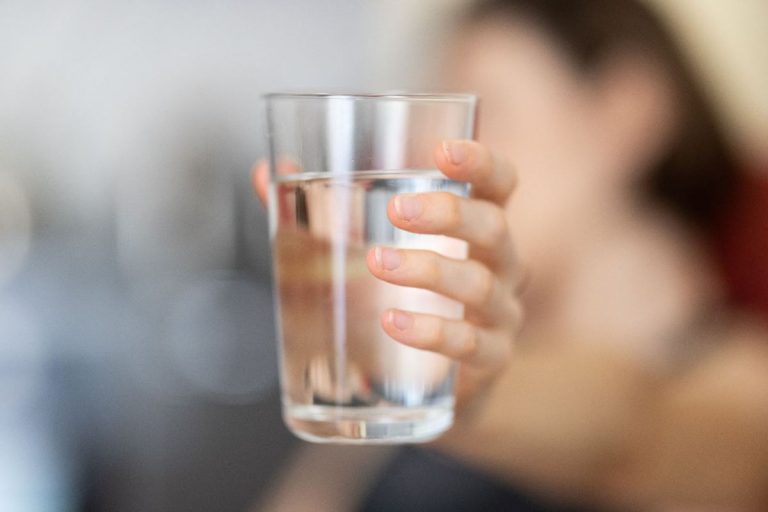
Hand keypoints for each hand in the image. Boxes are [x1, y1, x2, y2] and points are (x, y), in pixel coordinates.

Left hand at [252, 140, 523, 413]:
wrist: (427, 383)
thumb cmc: (401, 297)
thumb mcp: (364, 249)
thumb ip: (318, 211)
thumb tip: (266, 172)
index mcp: (477, 227)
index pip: (500, 184)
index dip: (482, 163)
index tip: (442, 151)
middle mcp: (501, 265)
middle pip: (494, 227)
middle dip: (448, 213)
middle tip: (397, 210)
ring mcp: (500, 314)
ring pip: (479, 284)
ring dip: (428, 270)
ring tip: (377, 263)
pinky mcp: (490, 359)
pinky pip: (469, 344)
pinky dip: (431, 331)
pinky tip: (392, 322)